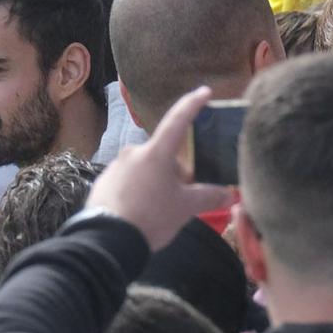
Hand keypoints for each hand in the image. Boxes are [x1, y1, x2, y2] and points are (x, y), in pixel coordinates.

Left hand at [85, 87, 231, 250]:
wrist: (107, 240)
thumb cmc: (151, 216)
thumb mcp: (185, 208)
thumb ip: (209, 197)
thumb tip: (230, 194)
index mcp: (157, 152)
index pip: (178, 120)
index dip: (193, 104)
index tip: (204, 92)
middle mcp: (134, 152)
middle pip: (163, 155)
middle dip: (175, 171)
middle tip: (182, 194)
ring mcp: (115, 166)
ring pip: (145, 169)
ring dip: (156, 182)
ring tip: (159, 210)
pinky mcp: (103, 183)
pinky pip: (128, 182)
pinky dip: (138, 192)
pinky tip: (140, 214)